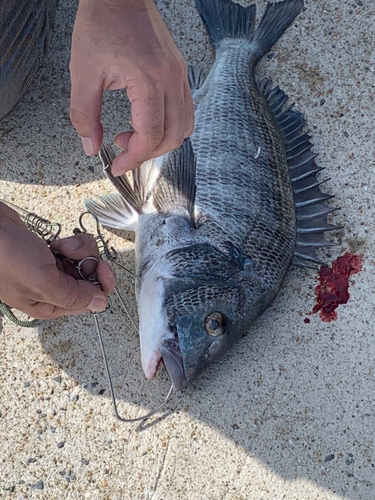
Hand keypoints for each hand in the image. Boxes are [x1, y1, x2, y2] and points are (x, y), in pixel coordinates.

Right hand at [0, 203, 115, 319]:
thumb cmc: (4, 256)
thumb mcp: (43, 282)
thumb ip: (73, 296)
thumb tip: (100, 305)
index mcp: (50, 305)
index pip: (90, 301)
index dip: (101, 285)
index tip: (103, 268)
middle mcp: (52, 290)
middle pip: (90, 279)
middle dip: (88, 261)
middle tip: (74, 253)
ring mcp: (50, 270)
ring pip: (84, 261)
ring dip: (79, 250)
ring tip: (62, 246)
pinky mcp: (49, 253)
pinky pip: (75, 249)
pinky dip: (71, 242)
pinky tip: (57, 242)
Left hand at [70, 0, 193, 174]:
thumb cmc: (102, 23)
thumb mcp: (83, 72)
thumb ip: (84, 115)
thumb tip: (90, 146)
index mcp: (148, 79)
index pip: (151, 134)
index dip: (134, 157)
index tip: (117, 165)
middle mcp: (171, 80)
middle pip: (173, 137)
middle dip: (147, 153)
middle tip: (123, 149)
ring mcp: (180, 76)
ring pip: (184, 127)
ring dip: (161, 141)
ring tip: (134, 134)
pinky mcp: (180, 74)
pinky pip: (185, 111)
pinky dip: (169, 126)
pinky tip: (146, 119)